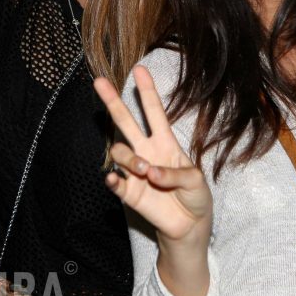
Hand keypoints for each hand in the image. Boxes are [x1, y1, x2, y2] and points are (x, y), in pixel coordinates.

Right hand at [94, 66, 211, 243]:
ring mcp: (135, 171)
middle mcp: (146, 151)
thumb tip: (151, 172)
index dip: (147, 90)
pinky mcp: (129, 192)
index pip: (153, 111)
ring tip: (144, 169)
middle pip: (125, 121)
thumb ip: (176, 173)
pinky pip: (114, 181)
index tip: (140, 69)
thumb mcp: (196, 181)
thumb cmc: (195, 197)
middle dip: (112, 101)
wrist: (189, 226)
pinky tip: (116, 179)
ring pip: (119, 151)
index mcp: (165, 142)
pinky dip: (113, 179)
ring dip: (129, 157)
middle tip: (99, 82)